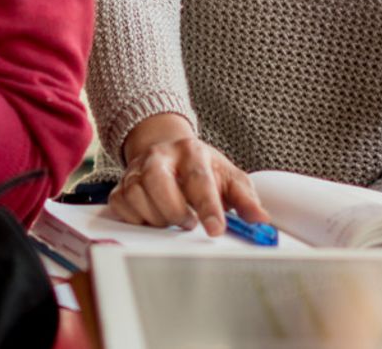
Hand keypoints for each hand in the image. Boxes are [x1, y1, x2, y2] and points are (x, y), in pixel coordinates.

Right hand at [108, 114, 268, 235]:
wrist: (168, 151)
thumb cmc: (200, 168)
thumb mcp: (228, 178)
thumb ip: (246, 199)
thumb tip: (261, 219)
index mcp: (191, 151)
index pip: (199, 179)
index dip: (208, 207)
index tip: (216, 229)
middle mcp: (159, 157)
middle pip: (158, 184)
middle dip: (176, 212)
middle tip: (189, 221)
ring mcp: (136, 170)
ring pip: (138, 198)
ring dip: (158, 218)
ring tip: (173, 217)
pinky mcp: (120, 186)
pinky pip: (122, 207)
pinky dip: (138, 219)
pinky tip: (153, 216)